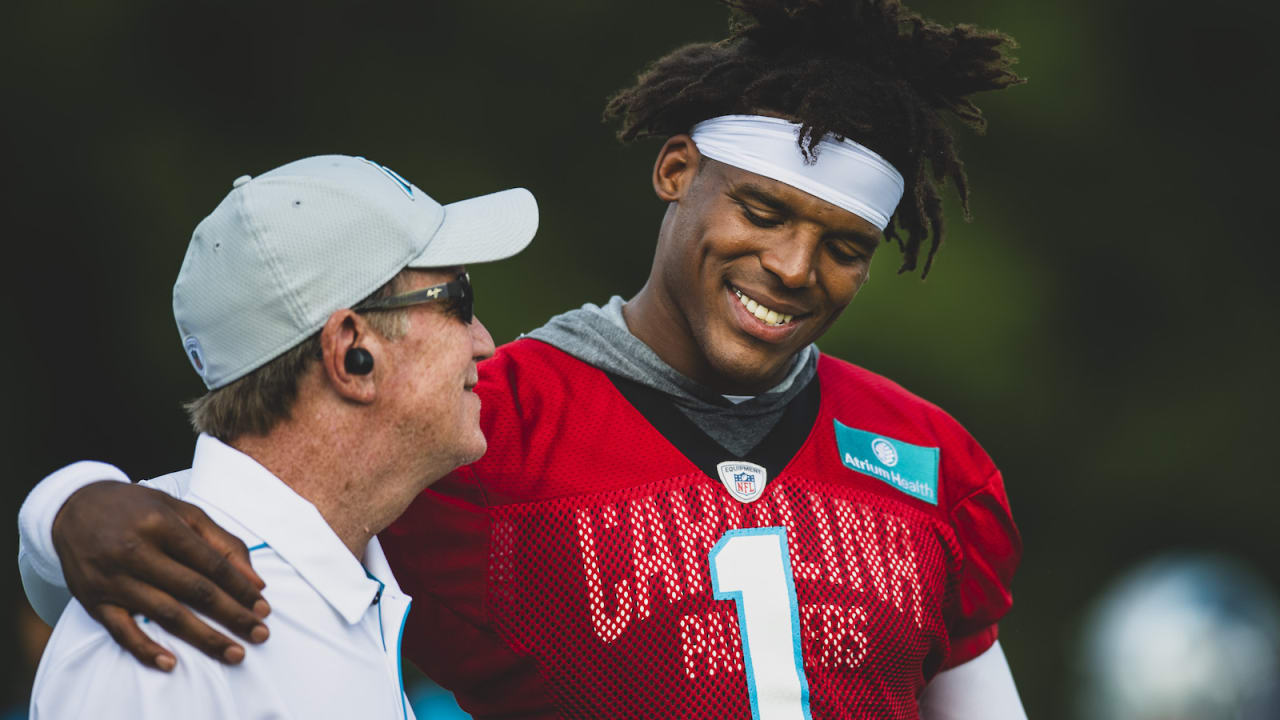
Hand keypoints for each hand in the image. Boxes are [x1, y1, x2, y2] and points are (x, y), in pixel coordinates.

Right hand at [52, 481, 270, 670]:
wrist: (75, 507)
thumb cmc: (139, 509)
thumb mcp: (181, 511)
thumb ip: (221, 542)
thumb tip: (256, 581)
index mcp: (161, 524)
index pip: (210, 563)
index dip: (240, 587)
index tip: (263, 607)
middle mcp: (135, 551)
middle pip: (193, 590)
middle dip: (232, 615)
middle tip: (260, 634)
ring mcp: (112, 578)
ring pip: (165, 613)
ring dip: (203, 637)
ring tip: (234, 652)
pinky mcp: (93, 600)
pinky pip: (120, 630)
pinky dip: (145, 648)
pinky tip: (170, 662)